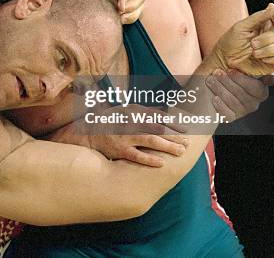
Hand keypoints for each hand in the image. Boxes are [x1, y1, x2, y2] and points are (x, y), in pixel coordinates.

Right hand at [49, 104, 187, 166]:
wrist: (86, 133)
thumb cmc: (107, 122)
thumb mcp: (123, 110)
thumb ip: (140, 111)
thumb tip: (159, 111)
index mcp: (132, 111)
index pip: (157, 115)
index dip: (173, 121)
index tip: (186, 127)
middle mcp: (130, 122)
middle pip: (158, 128)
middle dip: (175, 135)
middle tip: (187, 142)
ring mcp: (124, 136)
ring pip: (151, 141)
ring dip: (167, 146)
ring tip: (180, 152)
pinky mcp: (119, 150)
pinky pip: (137, 156)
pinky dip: (149, 160)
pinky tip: (161, 163)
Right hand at [81, 0, 145, 23]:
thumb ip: (91, 2)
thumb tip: (85, 20)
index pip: (133, 9)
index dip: (126, 19)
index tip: (115, 24)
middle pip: (141, 5)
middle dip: (132, 17)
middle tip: (119, 21)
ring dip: (132, 9)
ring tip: (120, 14)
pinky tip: (119, 6)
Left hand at [206, 70, 273, 120]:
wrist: (216, 84)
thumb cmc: (229, 74)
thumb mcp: (241, 68)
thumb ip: (252, 68)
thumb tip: (268, 75)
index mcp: (260, 91)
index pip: (256, 88)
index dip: (242, 79)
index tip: (230, 70)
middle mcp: (253, 103)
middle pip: (242, 94)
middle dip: (227, 81)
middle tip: (217, 73)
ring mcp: (242, 111)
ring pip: (233, 102)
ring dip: (220, 90)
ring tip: (210, 80)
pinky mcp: (231, 117)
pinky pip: (227, 114)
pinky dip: (221, 106)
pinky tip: (215, 98)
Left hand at [212, 3, 273, 75]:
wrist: (225, 61)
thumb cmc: (231, 42)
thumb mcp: (241, 27)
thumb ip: (258, 17)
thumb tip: (272, 6)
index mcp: (266, 23)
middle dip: (267, 39)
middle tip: (252, 44)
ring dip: (269, 50)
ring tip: (254, 53)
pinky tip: (264, 59)